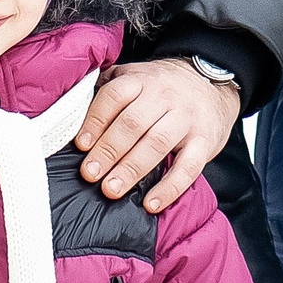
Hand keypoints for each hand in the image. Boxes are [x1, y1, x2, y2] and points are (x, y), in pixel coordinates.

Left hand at [75, 57, 240, 213]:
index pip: (115, 95)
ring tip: (111, 190)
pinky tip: (151, 205)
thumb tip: (71, 110)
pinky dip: (170, 188)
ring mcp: (186, 118)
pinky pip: (188, 167)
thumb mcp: (136, 77)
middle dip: (108, 150)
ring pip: (157, 143)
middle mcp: (164, 96)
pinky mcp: (205, 141)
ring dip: (131, 169)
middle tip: (89, 173)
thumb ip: (109, 89)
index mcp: (142, 79)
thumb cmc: (162, 88)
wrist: (211, 83)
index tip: (80, 144)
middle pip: (133, 122)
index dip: (96, 120)